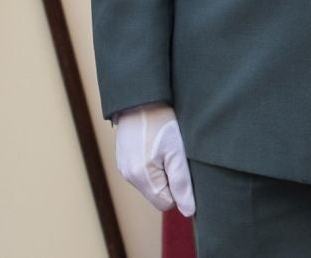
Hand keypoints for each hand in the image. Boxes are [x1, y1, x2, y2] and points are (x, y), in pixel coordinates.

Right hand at [113, 102, 195, 216]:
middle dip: (168, 180)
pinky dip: (150, 164)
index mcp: (141, 176)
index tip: (179, 166)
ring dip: (159, 172)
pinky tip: (153, 145)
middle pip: (157, 194)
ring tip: (162, 147)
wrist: (141, 98)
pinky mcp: (122, 158)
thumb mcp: (178, 152)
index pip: (166, 204)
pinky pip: (141, 173)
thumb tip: (188, 211)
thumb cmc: (161, 122)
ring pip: (149, 184)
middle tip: (171, 155)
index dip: (177, 189)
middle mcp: (128, 175)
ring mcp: (123, 167)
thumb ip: (182, 184)